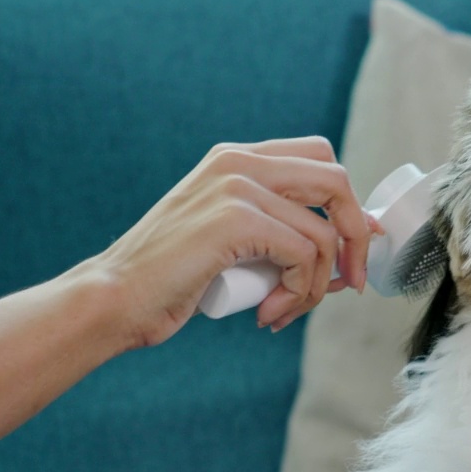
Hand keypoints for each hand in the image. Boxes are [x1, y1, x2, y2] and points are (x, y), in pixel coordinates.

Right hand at [90, 137, 372, 347]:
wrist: (115, 298)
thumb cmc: (174, 279)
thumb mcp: (234, 241)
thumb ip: (280, 230)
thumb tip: (353, 250)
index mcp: (236, 159)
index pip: (320, 158)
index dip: (348, 205)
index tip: (353, 250)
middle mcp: (238, 162)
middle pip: (337, 183)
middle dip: (355, 238)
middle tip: (346, 283)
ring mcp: (237, 186)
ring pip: (323, 233)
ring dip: (315, 286)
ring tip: (282, 310)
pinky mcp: (236, 219)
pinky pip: (303, 256)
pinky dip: (298, 293)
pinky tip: (268, 313)